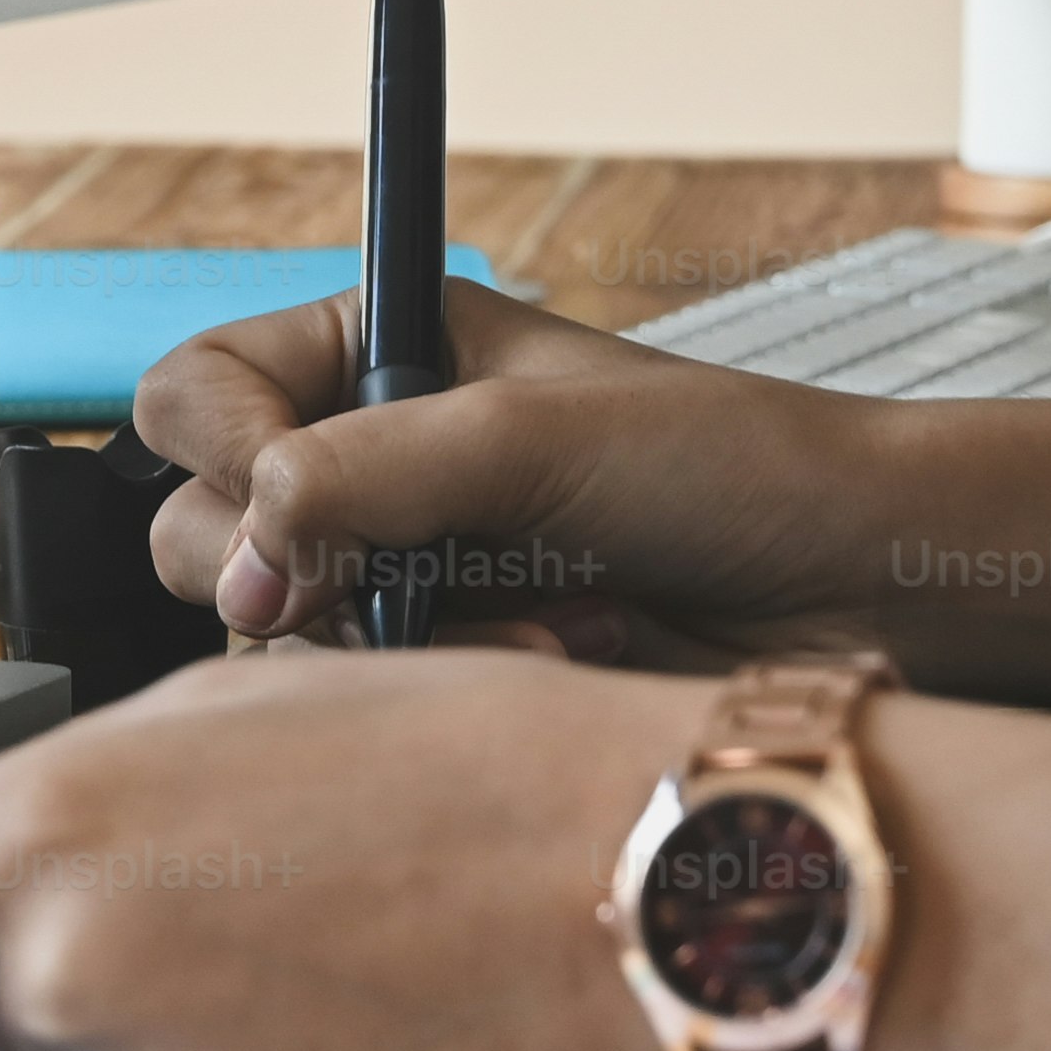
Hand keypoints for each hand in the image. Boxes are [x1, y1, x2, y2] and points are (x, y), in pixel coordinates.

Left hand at [0, 647, 706, 1050]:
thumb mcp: (231, 726)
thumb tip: (8, 955)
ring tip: (343, 954)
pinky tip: (384, 1029)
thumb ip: (78, 828)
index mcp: (31, 826)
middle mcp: (58, 967)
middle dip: (93, 974)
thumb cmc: (468, 757)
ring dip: (189, 1044)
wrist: (658, 863)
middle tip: (267, 903)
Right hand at [135, 282, 935, 667]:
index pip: (196, 391)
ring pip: (269, 634)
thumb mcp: (531, 439)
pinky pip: (355, 702)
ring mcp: (400, 569)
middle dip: (295, 569)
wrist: (854, 585)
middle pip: (198, 525)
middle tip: (383, 584)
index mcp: (379, 348)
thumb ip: (359, 479)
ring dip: (386, 642)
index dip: (222, 451)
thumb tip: (240, 558)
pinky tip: (549, 660)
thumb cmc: (733, 466)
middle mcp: (370, 455)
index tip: (281, 508)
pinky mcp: (443, 666)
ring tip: (526, 617)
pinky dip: (439, 692)